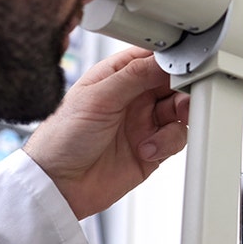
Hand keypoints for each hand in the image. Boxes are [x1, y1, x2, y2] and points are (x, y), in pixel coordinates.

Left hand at [24, 48, 190, 219]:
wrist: (59, 185)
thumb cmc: (62, 138)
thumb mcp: (97, 98)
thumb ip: (134, 76)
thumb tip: (164, 59)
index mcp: (117, 77)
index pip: (153, 58)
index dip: (171, 59)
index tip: (183, 65)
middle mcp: (134, 97)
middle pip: (173, 83)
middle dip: (183, 89)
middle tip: (181, 97)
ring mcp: (144, 123)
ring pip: (180, 111)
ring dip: (178, 118)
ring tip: (163, 127)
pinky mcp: (153, 148)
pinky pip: (176, 139)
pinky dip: (168, 143)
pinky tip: (146, 149)